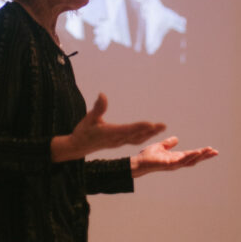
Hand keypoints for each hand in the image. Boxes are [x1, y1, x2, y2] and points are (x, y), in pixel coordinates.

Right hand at [51, 93, 165, 161]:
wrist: (77, 147)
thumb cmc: (82, 131)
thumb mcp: (88, 119)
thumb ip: (97, 108)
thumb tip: (102, 94)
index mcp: (110, 133)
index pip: (128, 130)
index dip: (140, 127)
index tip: (151, 124)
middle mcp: (116, 139)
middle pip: (137, 135)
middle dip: (150, 131)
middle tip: (163, 126)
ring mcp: (118, 143)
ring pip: (137, 139)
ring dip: (150, 134)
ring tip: (161, 128)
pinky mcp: (118, 143)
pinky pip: (134, 141)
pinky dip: (144, 136)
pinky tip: (150, 132)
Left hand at [130, 136, 218, 177]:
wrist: (138, 162)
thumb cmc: (148, 156)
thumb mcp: (160, 146)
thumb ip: (169, 143)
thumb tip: (177, 139)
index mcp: (176, 157)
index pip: (191, 155)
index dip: (201, 153)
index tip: (211, 150)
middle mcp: (177, 162)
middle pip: (194, 159)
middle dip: (205, 156)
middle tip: (216, 152)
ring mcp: (174, 164)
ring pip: (190, 160)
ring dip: (200, 155)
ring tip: (209, 151)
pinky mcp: (169, 164)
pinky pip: (181, 161)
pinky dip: (190, 156)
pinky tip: (196, 152)